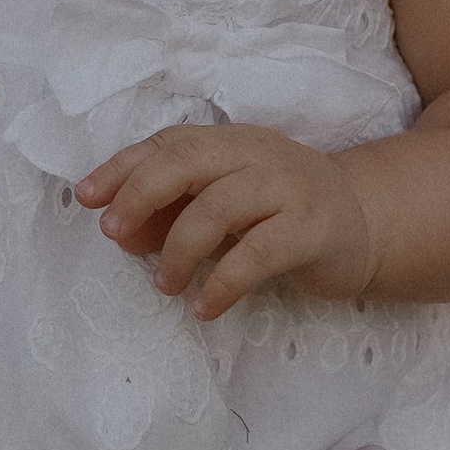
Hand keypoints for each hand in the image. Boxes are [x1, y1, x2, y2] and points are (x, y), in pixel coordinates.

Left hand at [78, 121, 373, 315]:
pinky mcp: (312, 229)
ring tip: (164, 283)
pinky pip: (257, 254)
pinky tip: (203, 307)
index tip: (85, 198)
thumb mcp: (222, 205)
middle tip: (115, 235)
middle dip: (140, 196)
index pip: (167, 144)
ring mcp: (288, 189)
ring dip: (179, 249)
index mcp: (229, 142)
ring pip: (218, 207)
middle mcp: (256, 155)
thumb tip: (119, 230)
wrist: (364, 222)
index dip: (122, 168)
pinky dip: (222, 283)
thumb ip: (171, 212)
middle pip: (186, 163)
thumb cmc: (279, 213)